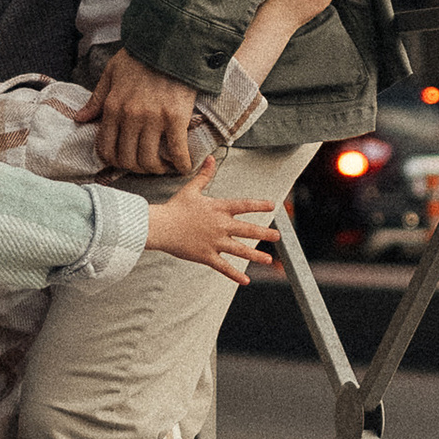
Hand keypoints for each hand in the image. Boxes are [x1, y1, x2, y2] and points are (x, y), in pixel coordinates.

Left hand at [78, 45, 201, 175]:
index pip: (106, 148)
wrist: (170, 44)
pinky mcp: (176, 118)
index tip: (123, 162)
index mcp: (113, 107)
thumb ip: (96, 99)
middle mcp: (130, 117)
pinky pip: (176, 150)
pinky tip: (183, 166)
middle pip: (128, 158)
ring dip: (155, 169)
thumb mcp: (111, 73)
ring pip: (149, 159)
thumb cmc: (140, 57)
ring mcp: (153, 119)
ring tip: (162, 166)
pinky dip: (180, 164)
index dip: (113, 161)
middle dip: (135, 168)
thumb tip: (80, 118)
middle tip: (144, 166)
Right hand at [142, 159, 280, 282]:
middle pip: (248, 230)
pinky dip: (235, 275)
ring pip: (240, 250)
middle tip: (278, 236)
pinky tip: (246, 280)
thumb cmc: (175, 207)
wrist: (160, 226)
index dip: (259, 205)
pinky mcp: (206, 256)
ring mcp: (214, 242)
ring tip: (269, 260)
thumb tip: (210, 158)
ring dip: (256, 255)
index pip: (244, 205)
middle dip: (264, 233)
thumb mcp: (191, 189)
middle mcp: (220, 225)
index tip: (273, 205)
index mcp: (218, 209)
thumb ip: (204, 175)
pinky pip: (224, 267)